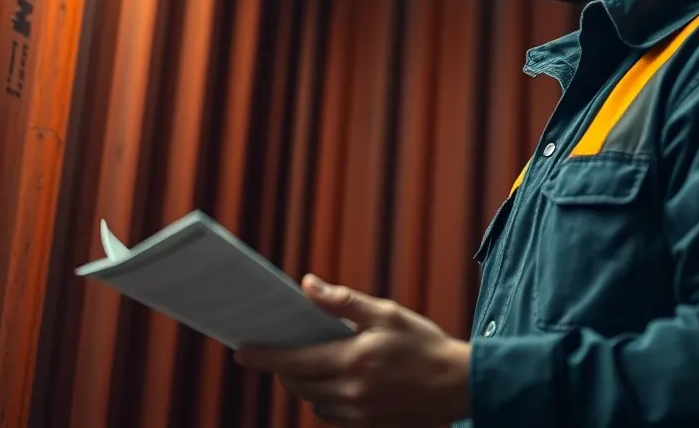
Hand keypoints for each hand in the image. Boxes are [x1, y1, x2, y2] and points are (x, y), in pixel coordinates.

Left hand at [234, 274, 470, 426]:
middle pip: (296, 385)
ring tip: (317, 362)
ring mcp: (360, 415)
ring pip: (313, 401)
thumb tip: (306, 285)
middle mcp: (351, 392)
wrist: (458, 384)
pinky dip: (326, 399)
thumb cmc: (422, 342)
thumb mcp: (385, 312)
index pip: (293, 361)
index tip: (240, 351)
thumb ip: (342, 301)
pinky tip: (338, 381)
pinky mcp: (368, 427)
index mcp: (353, 359)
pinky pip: (332, 415)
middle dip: (283, 369)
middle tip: (283, 350)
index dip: (263, 357)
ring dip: (306, 384)